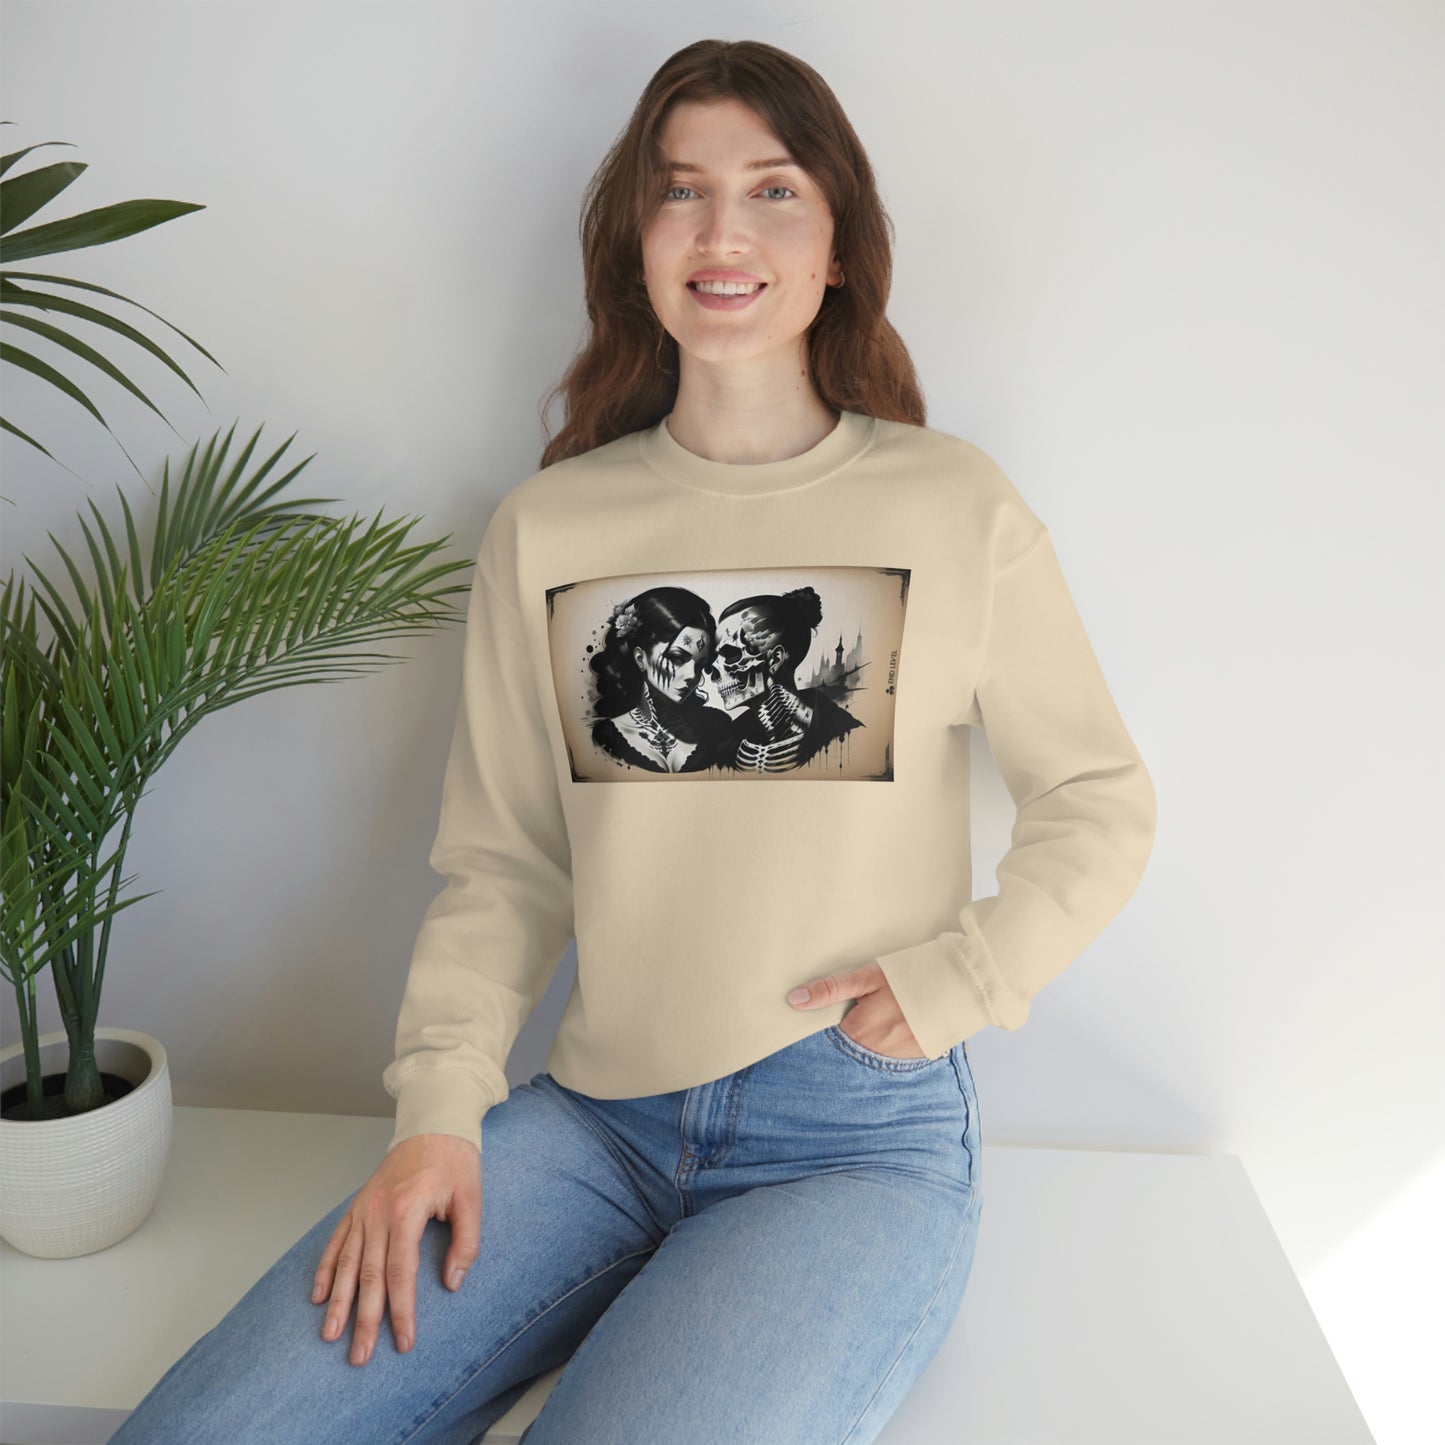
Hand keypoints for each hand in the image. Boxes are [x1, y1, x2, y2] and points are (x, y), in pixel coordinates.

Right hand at [312, 1132, 480, 1365]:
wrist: (433, 1123)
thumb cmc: (455, 1161)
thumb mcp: (471, 1198)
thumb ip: (466, 1242)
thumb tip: (452, 1284)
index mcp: (407, 1211)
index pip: (401, 1273)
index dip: (401, 1311)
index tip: (403, 1342)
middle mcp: (378, 1213)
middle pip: (368, 1275)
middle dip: (363, 1319)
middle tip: (359, 1356)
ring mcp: (364, 1209)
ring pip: (345, 1263)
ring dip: (337, 1302)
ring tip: (330, 1335)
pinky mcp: (358, 1206)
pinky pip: (336, 1241)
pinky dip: (325, 1269)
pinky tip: (318, 1296)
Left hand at [786, 961, 926, 1058]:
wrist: (959, 985)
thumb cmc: (909, 976)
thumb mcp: (867, 977)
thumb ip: (831, 990)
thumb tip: (794, 1000)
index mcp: (859, 1032)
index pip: (830, 1038)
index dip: (829, 1024)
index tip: (833, 1013)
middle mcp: (876, 1053)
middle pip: (852, 1047)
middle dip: (851, 1032)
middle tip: (865, 1011)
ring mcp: (899, 1059)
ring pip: (873, 1052)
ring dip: (872, 1039)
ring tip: (885, 1015)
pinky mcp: (918, 1057)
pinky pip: (895, 1055)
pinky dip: (893, 1042)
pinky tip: (900, 1024)